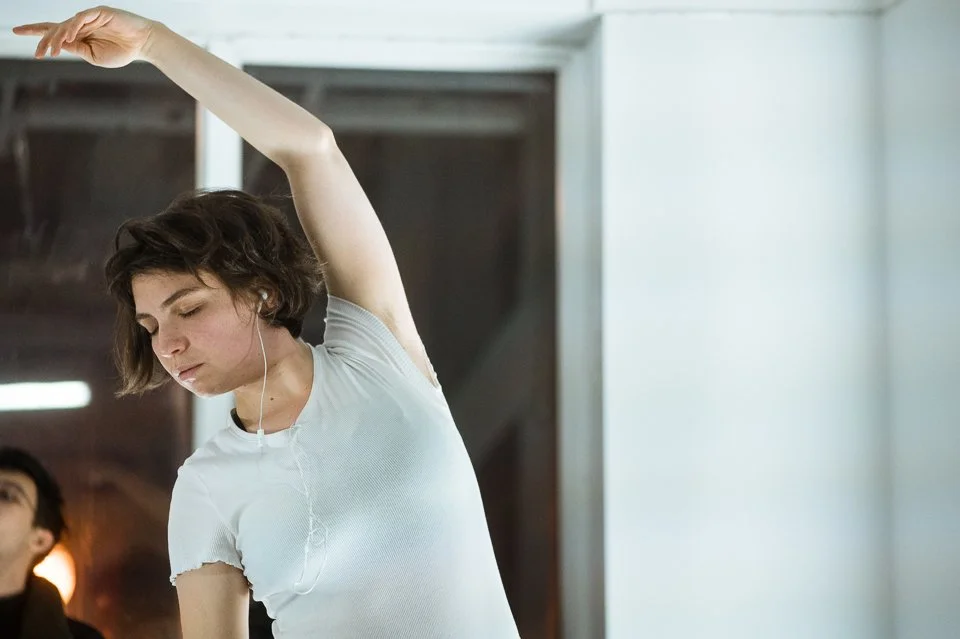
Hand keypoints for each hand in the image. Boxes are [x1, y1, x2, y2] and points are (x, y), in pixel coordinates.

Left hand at [13, 6, 156, 67]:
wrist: (144, 45)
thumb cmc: (122, 52)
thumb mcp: (95, 57)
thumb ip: (77, 49)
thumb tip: (59, 44)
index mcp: (80, 35)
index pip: (54, 32)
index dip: (36, 32)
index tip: (15, 31)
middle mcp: (81, 24)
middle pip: (55, 28)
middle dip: (44, 40)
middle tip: (38, 54)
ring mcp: (88, 17)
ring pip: (65, 25)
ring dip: (56, 39)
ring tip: (51, 52)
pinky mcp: (98, 12)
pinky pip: (80, 18)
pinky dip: (72, 27)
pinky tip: (68, 37)